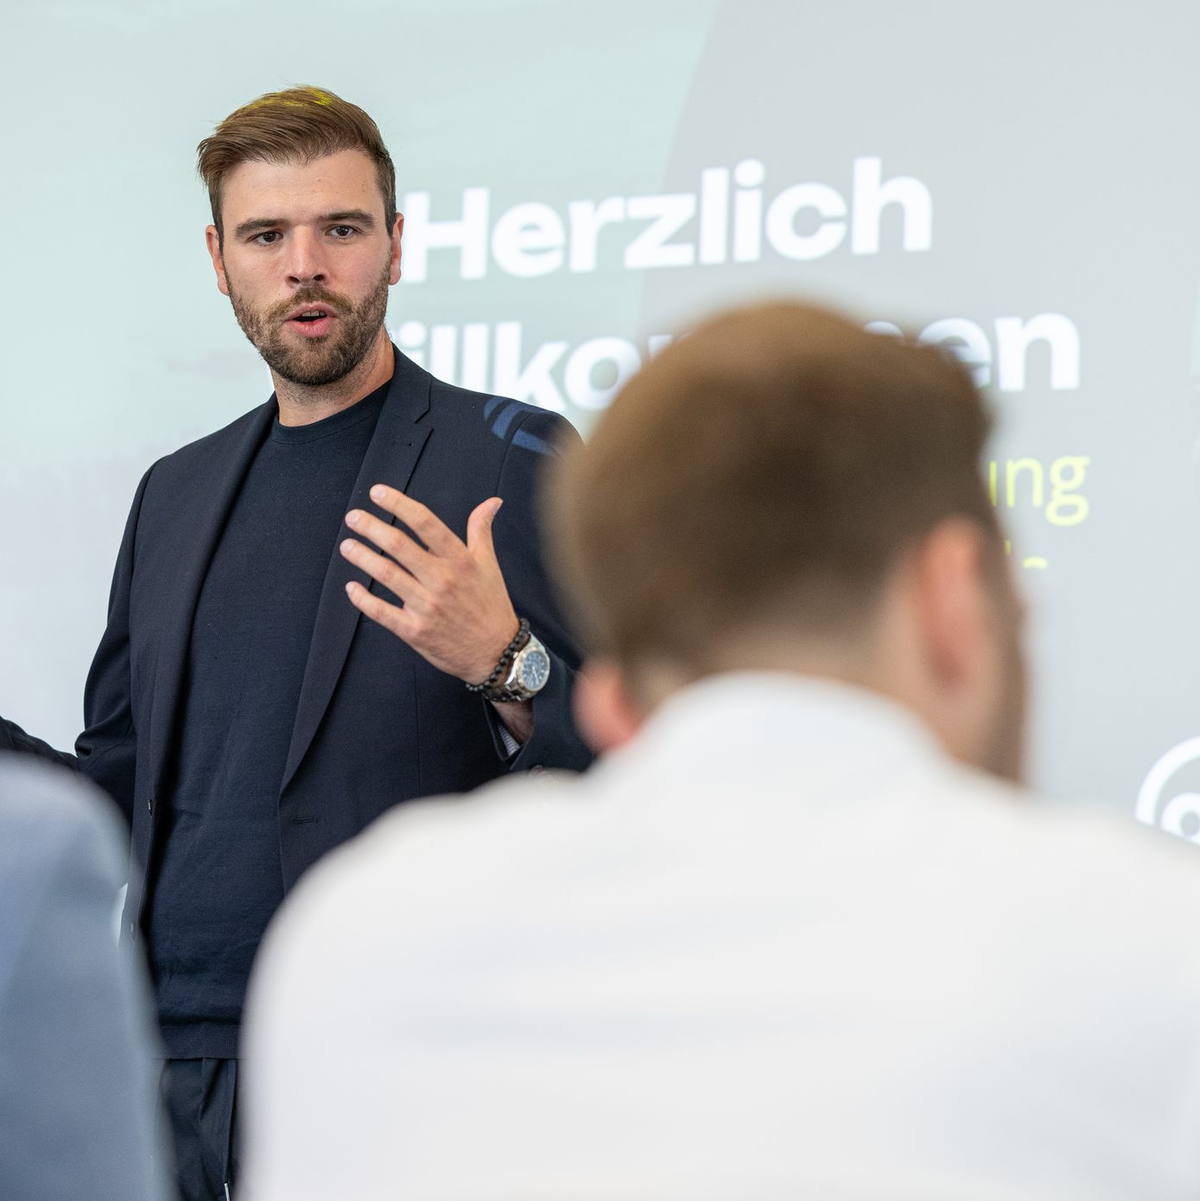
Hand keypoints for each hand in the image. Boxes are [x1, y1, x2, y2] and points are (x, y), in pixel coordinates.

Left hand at [341, 485, 519, 683]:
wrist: (496, 653)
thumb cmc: (491, 605)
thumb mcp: (489, 564)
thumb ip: (482, 530)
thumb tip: (492, 502)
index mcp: (460, 560)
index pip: (425, 523)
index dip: (398, 504)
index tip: (377, 493)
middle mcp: (442, 580)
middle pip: (399, 545)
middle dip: (370, 527)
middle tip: (353, 517)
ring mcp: (426, 606)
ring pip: (386, 574)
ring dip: (361, 557)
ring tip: (347, 546)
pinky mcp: (415, 631)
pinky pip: (381, 612)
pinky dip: (362, 599)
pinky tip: (352, 587)